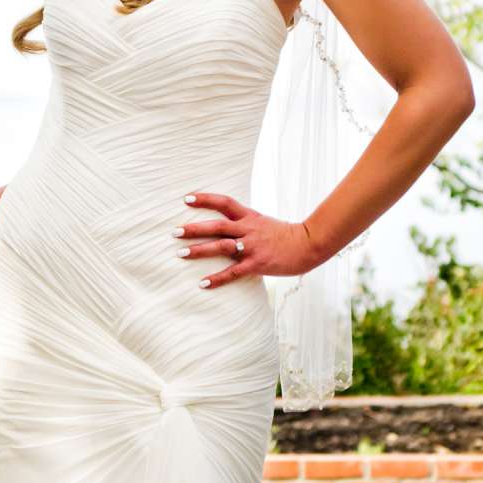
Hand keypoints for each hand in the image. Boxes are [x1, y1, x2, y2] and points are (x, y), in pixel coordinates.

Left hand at [174, 191, 319, 287]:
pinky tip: (203, 283)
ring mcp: (252, 247)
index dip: (205, 199)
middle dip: (194, 228)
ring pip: (221, 246)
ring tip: (180, 254)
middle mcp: (248, 229)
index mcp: (249, 217)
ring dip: (199, 250)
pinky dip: (217, 278)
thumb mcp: (264, 223)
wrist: (308, 244)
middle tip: (174, 231)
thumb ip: (245, 224)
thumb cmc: (285, 235)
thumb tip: (227, 226)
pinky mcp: (257, 264)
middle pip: (216, 225)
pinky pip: (233, 272)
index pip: (224, 202)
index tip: (186, 199)